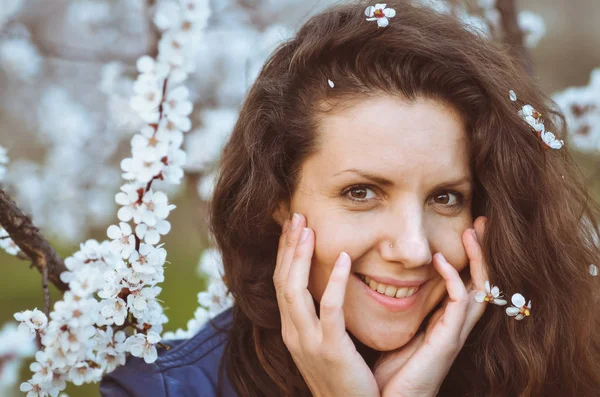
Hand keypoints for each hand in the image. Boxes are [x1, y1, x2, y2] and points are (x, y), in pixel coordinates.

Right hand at [273, 213, 379, 396]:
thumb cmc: (343, 380)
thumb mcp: (324, 346)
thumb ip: (320, 320)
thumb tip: (325, 292)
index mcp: (292, 330)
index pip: (282, 284)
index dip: (285, 253)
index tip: (293, 228)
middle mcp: (293, 333)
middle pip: (282, 280)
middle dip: (288, 246)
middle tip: (297, 215)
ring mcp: (307, 342)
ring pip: (295, 290)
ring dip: (301, 255)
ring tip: (309, 227)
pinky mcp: (329, 349)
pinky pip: (329, 309)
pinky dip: (335, 281)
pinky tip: (344, 259)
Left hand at [373, 216, 488, 396]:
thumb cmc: (392, 374)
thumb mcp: (398, 334)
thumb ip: (400, 313)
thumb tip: (384, 283)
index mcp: (444, 324)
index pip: (465, 284)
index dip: (468, 258)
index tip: (466, 231)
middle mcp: (455, 327)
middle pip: (482, 283)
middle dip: (484, 253)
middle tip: (482, 223)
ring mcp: (454, 334)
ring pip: (481, 289)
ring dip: (479, 259)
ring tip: (473, 231)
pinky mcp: (448, 341)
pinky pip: (461, 304)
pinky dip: (454, 280)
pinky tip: (441, 261)